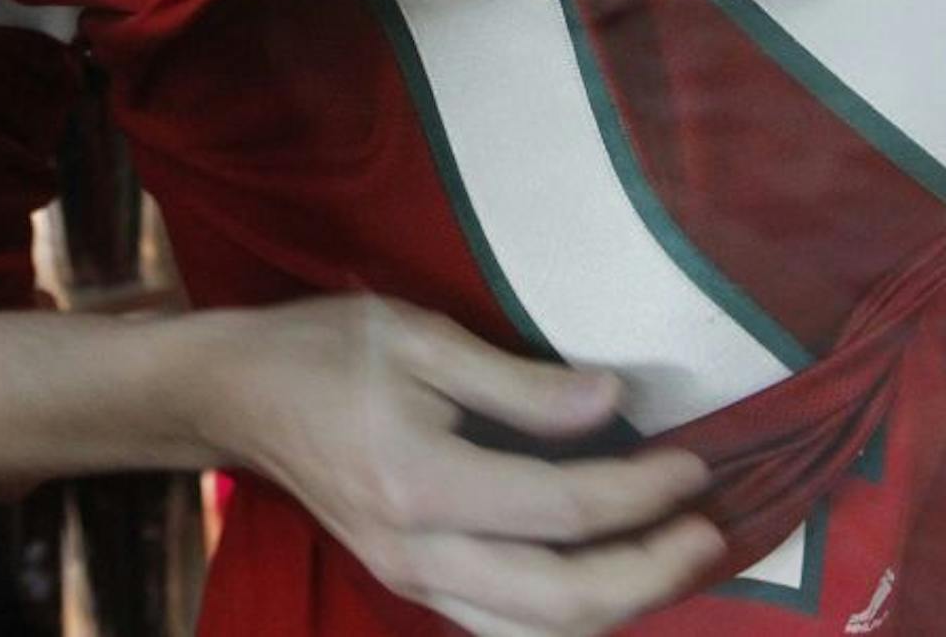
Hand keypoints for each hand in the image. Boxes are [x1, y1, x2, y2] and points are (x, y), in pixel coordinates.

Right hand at [195, 296, 723, 634]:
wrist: (236, 395)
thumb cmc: (324, 349)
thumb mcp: (420, 337)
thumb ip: (521, 383)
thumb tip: (615, 402)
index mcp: (422, 487)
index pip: (564, 513)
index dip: (642, 496)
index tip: (696, 464)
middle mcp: (418, 555)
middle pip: (562, 603)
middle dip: (650, 574)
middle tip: (709, 530)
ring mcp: (411, 581)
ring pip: (535, 634)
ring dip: (619, 606)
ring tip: (672, 556)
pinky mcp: (410, 584)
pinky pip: (505, 626)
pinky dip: (569, 613)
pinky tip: (607, 571)